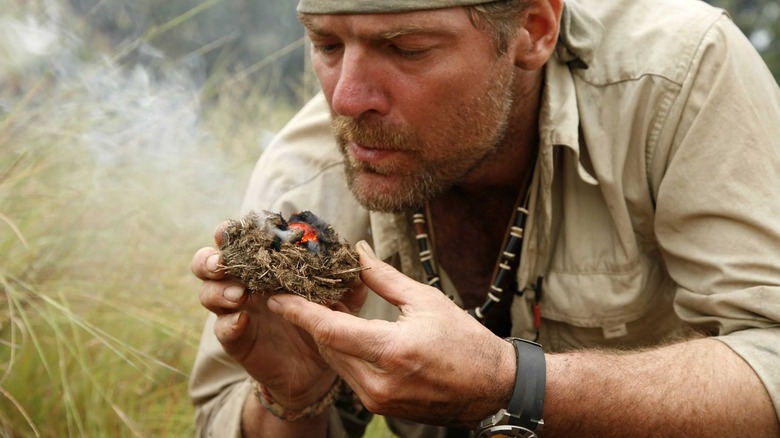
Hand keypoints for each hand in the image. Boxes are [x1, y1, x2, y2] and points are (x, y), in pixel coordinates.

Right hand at [191, 222, 366, 409]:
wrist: (317, 367)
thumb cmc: (323, 320)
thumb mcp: (342, 299)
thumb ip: (348, 277)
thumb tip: (357, 252)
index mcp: (264, 265)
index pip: (238, 242)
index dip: (230, 232)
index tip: (232, 228)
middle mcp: (243, 283)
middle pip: (207, 263)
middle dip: (210, 258)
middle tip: (222, 262)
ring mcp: (236, 311)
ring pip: (208, 293)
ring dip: (220, 290)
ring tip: (240, 294)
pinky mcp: (237, 339)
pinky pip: (222, 329)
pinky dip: (228, 322)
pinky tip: (242, 320)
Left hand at [267, 241, 515, 427]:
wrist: (492, 387)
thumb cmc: (465, 341)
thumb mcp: (425, 301)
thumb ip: (384, 278)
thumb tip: (357, 252)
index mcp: (391, 351)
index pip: (330, 330)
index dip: (299, 312)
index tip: (275, 296)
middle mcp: (378, 382)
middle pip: (327, 346)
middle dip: (311, 320)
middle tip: (298, 292)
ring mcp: (379, 399)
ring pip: (336, 362)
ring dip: (327, 336)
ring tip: (322, 307)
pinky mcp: (382, 407)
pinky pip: (350, 375)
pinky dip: (344, 352)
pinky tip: (346, 332)